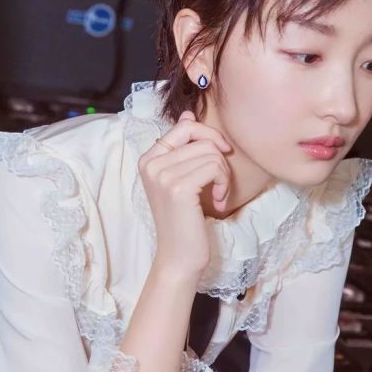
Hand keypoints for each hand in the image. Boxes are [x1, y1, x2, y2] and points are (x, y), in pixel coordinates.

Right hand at [138, 110, 232, 279]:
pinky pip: (214, 167)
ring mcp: (162, 175)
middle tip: (221, 177)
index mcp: (148, 158)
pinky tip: (217, 201)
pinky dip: (223, 183)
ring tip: (217, 194)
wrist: (179, 257)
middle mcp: (151, 163)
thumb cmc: (184, 219)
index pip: (185, 126)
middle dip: (219, 156)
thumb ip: (182, 147)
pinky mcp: (178, 187)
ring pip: (211, 153)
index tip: (219, 155)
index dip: (209, 137)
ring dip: (223, 174)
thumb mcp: (180, 178)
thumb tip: (188, 114)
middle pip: (200, 137)